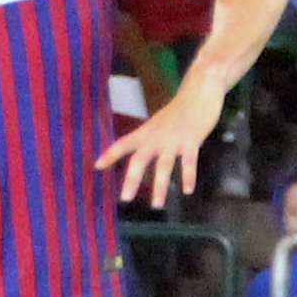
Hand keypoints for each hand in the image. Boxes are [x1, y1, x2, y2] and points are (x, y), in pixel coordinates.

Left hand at [95, 75, 224, 207]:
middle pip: (140, 160)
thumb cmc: (178, 111)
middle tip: (124, 199)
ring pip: (164, 165)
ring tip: (157, 205)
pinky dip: (188, 176)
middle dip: (132, 179)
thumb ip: (148, 140)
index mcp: (146, 132)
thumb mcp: (158, 124)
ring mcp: (174, 139)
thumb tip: (138, 158)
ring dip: (160, 186)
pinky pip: (189, 162)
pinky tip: (187, 191)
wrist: (199, 91)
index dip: (110, 154)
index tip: (97, 166)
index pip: (123, 143)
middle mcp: (156, 137)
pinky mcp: (192, 140)